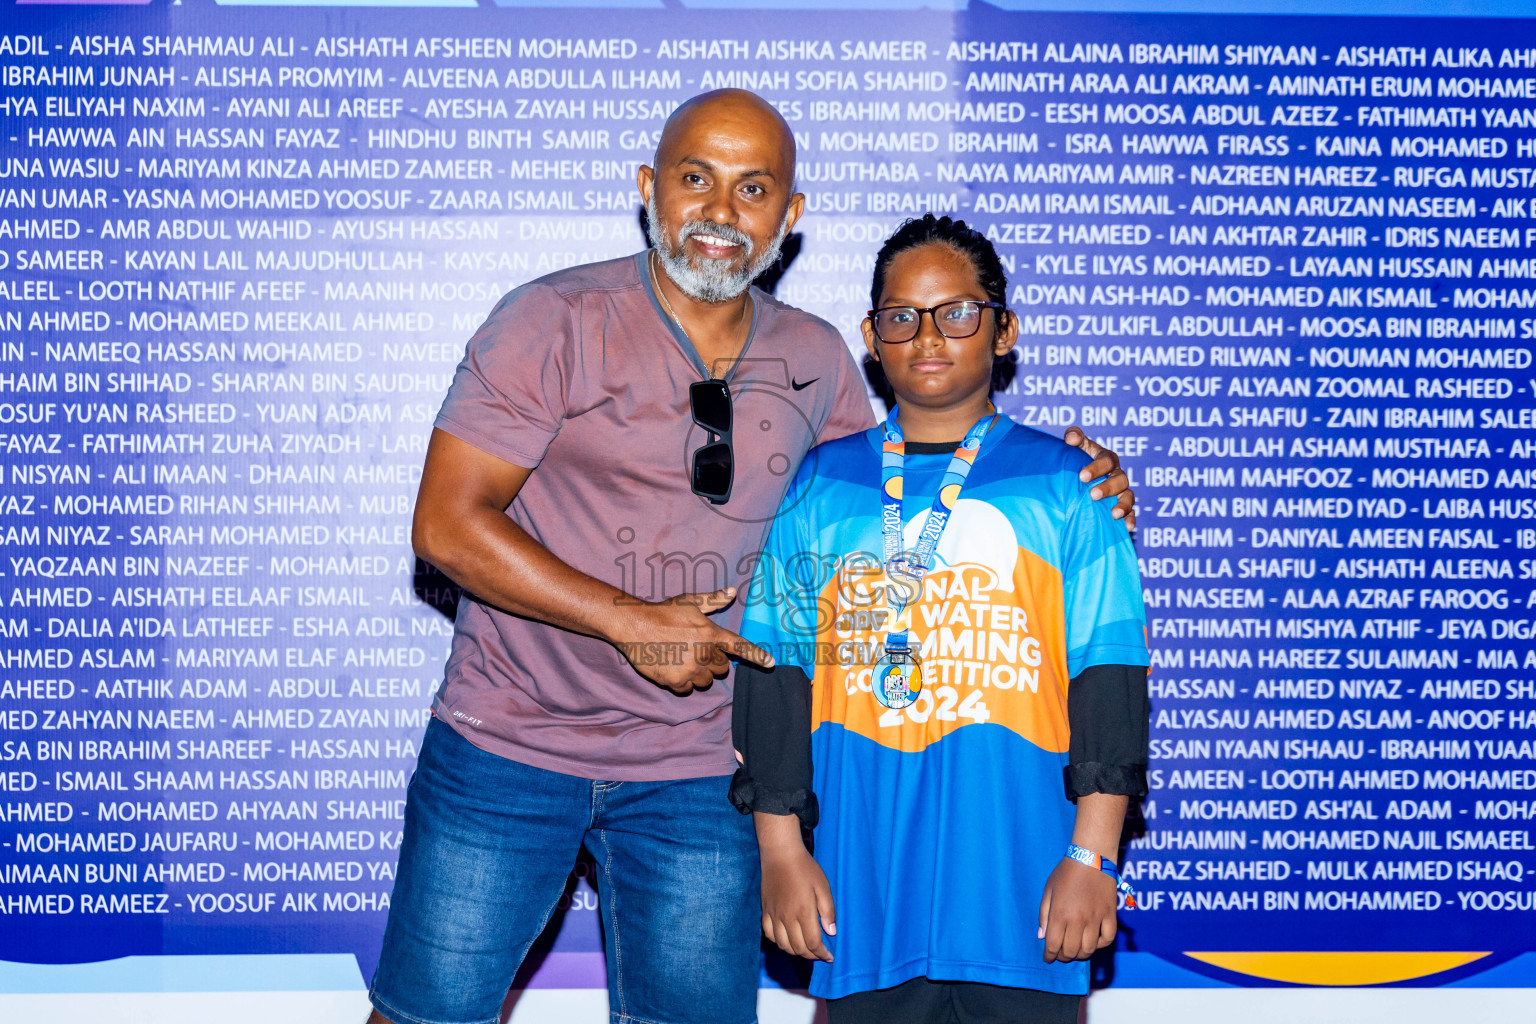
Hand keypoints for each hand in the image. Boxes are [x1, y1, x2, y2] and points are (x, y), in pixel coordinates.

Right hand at [614, 587, 773, 695]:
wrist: (635, 626)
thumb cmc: (664, 612)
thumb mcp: (690, 602)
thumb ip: (713, 600)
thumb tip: (732, 591)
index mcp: (711, 633)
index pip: (739, 646)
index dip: (757, 656)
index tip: (771, 662)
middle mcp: (704, 653)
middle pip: (722, 669)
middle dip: (712, 662)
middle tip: (695, 651)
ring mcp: (690, 669)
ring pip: (705, 681)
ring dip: (698, 674)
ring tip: (681, 658)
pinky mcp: (675, 681)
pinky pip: (687, 689)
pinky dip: (682, 682)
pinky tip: (672, 668)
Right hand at [759, 823, 835, 961]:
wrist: (780, 854)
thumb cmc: (805, 868)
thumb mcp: (823, 886)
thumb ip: (828, 911)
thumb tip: (831, 932)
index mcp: (804, 912)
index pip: (813, 943)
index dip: (822, 954)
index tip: (829, 957)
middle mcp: (787, 918)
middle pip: (798, 948)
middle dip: (811, 955)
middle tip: (820, 954)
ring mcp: (774, 915)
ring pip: (783, 944)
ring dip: (796, 952)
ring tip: (805, 949)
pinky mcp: (765, 911)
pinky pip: (770, 934)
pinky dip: (779, 942)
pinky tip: (787, 940)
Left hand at [1038, 857, 1116, 962]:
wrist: (1092, 858)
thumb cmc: (1066, 872)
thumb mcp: (1049, 890)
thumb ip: (1044, 914)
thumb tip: (1042, 936)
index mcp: (1060, 914)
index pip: (1053, 945)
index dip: (1049, 956)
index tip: (1048, 958)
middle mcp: (1078, 920)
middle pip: (1070, 951)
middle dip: (1063, 957)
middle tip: (1060, 954)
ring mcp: (1096, 919)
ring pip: (1089, 950)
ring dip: (1080, 954)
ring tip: (1075, 950)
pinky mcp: (1110, 916)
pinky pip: (1107, 939)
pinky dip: (1100, 945)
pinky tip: (1093, 942)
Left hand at [1063, 427, 1135, 531]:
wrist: (1079, 480)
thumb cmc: (1077, 460)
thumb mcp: (1076, 448)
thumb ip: (1074, 438)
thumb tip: (1070, 438)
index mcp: (1107, 459)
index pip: (1106, 460)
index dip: (1095, 468)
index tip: (1081, 477)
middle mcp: (1117, 474)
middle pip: (1120, 479)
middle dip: (1108, 488)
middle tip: (1093, 495)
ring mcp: (1122, 491)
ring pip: (1129, 496)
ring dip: (1123, 505)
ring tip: (1114, 514)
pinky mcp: (1124, 507)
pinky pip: (1132, 513)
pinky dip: (1131, 519)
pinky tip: (1127, 527)